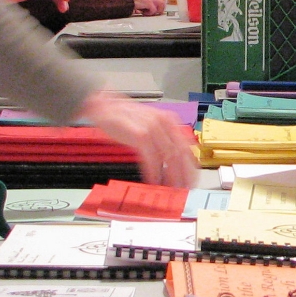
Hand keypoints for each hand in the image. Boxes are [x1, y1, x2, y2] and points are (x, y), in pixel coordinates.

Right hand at [82, 91, 197, 185]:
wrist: (104, 106)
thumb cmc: (125, 118)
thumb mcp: (149, 125)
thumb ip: (162, 140)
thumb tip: (171, 163)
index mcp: (170, 121)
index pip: (187, 147)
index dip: (191, 167)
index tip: (191, 181)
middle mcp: (164, 123)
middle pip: (181, 154)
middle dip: (184, 176)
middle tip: (183, 190)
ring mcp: (153, 128)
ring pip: (169, 158)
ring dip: (170, 177)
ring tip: (170, 190)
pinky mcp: (140, 135)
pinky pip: (152, 159)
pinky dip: (154, 173)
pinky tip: (153, 182)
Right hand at [129, 0, 167, 15]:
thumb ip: (141, 3)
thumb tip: (140, 11)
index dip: (160, 3)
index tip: (158, 9)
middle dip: (161, 6)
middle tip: (157, 12)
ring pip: (161, 3)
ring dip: (157, 10)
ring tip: (152, 13)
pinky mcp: (148, 2)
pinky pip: (154, 9)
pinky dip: (150, 13)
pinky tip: (144, 13)